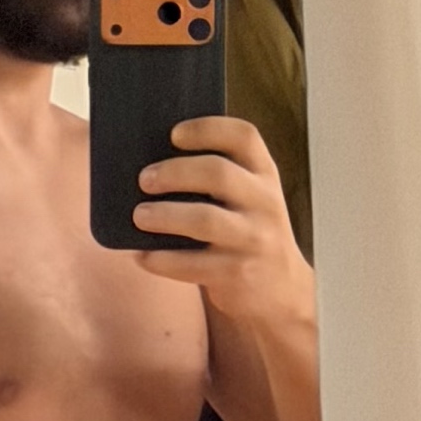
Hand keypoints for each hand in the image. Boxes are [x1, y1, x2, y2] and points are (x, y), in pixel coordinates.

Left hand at [131, 116, 313, 326]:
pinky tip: (143, 255)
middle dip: (174, 172)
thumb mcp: (249, 199)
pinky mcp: (236, 274)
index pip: (243, 137)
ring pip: (204, 219)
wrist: (282, 291)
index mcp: (264, 175)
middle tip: (144, 179)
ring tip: (139, 216)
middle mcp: (264, 203)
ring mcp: (253, 240)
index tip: (174, 134)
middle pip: (218, 173)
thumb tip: (152, 165)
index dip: (207, 129)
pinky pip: (191, 264)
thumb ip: (220, 178)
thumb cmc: (248, 233)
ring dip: (164, 215)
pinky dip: (161, 260)